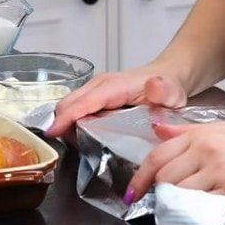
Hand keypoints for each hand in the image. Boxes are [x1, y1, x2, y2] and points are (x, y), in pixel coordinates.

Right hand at [45, 67, 187, 137]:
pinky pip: (75, 108)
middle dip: (60, 123)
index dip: (65, 118)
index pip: (83, 102)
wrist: (170, 77)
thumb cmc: (169, 87)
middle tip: (66, 148)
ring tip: (75, 145)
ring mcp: (95, 90)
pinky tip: (81, 137)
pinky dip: (72, 122)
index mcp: (113, 86)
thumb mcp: (172, 92)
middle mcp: (99, 85)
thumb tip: (153, 85)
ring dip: (65, 124)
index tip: (52, 133)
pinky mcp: (94, 96)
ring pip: (69, 106)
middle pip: (68, 103)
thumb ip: (163, 91)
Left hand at [124, 121, 224, 203]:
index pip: (158, 156)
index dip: (140, 176)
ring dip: (175, 204)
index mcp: (201, 135)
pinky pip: (203, 207)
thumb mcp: (220, 129)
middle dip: (157, 192)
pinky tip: (199, 211)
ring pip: (180, 193)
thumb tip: (157, 130)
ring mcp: (220, 172)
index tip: (133, 190)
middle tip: (158, 201)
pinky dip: (196, 212)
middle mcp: (208, 151)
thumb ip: (185, 132)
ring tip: (180, 206)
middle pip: (165, 177)